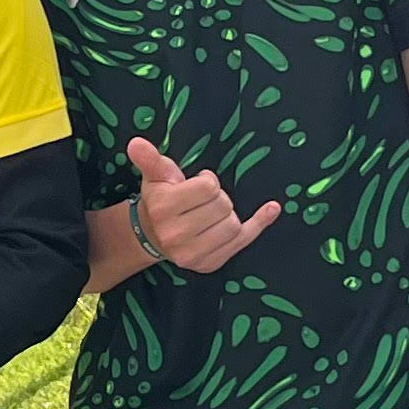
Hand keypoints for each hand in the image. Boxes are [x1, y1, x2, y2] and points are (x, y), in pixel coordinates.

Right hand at [126, 135, 280, 269]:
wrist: (152, 235)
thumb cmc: (160, 199)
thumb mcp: (154, 176)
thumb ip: (149, 158)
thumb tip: (136, 143)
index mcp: (163, 208)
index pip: (209, 187)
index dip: (207, 182)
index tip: (196, 184)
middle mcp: (175, 234)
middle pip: (223, 206)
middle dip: (217, 198)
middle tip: (204, 201)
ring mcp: (192, 254)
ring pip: (233, 225)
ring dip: (228, 214)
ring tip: (212, 213)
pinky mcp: (208, 264)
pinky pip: (244, 240)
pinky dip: (260, 223)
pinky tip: (272, 209)